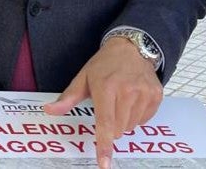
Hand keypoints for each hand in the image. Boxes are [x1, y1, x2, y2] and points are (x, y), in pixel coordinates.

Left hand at [44, 37, 162, 168]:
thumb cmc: (105, 65)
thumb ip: (68, 98)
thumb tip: (49, 110)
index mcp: (106, 87)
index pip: (105, 123)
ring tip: (122, 100)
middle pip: (118, 130)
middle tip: (109, 105)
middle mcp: (127, 91)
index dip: (104, 145)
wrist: (131, 47)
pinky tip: (133, 99)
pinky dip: (137, 116)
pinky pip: (144, 120)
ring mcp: (144, 93)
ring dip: (124, 120)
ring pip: (131, 127)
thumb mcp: (84, 78)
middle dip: (111, 124)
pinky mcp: (156, 95)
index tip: (104, 163)